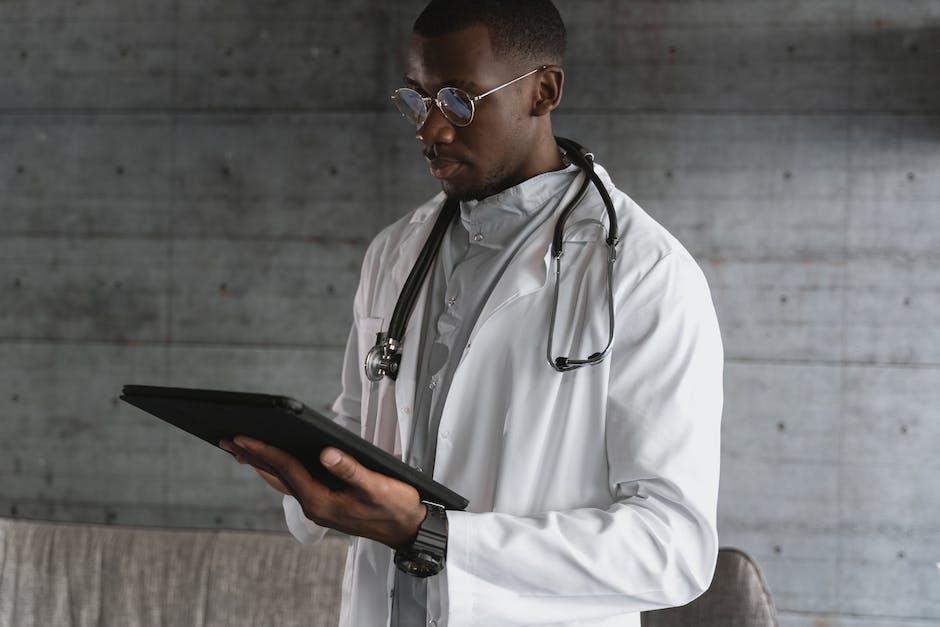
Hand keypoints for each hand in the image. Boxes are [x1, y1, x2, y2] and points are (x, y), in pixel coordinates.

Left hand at [219, 436, 426, 547]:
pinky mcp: (325, 504)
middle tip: (228, 440)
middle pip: (277, 476)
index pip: (286, 469)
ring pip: (283, 481)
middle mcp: (315, 506)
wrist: (407, 529)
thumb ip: (350, 469)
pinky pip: (295, 485)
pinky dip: (280, 471)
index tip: (243, 436)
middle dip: (252, 457)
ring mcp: (319, 507)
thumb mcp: (376, 486)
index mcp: (322, 501)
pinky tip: (276, 464)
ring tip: (243, 451)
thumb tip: (326, 452)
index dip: (265, 450)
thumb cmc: (396, 507)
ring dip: (262, 465)